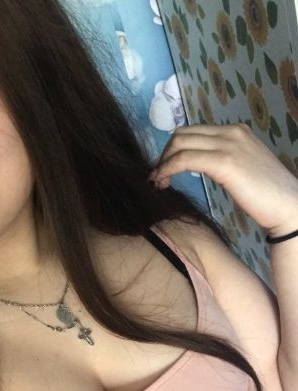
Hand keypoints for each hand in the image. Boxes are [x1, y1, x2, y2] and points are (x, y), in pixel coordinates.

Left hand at [147, 123, 297, 233]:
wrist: (289, 206)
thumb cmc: (266, 195)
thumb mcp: (242, 168)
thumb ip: (223, 160)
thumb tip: (201, 164)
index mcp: (235, 132)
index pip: (193, 132)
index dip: (173, 150)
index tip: (165, 170)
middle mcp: (231, 132)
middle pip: (182, 134)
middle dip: (164, 155)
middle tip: (158, 178)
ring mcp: (228, 144)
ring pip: (180, 143)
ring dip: (162, 163)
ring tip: (158, 183)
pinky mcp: (224, 162)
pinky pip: (184, 159)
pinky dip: (168, 169)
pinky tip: (163, 183)